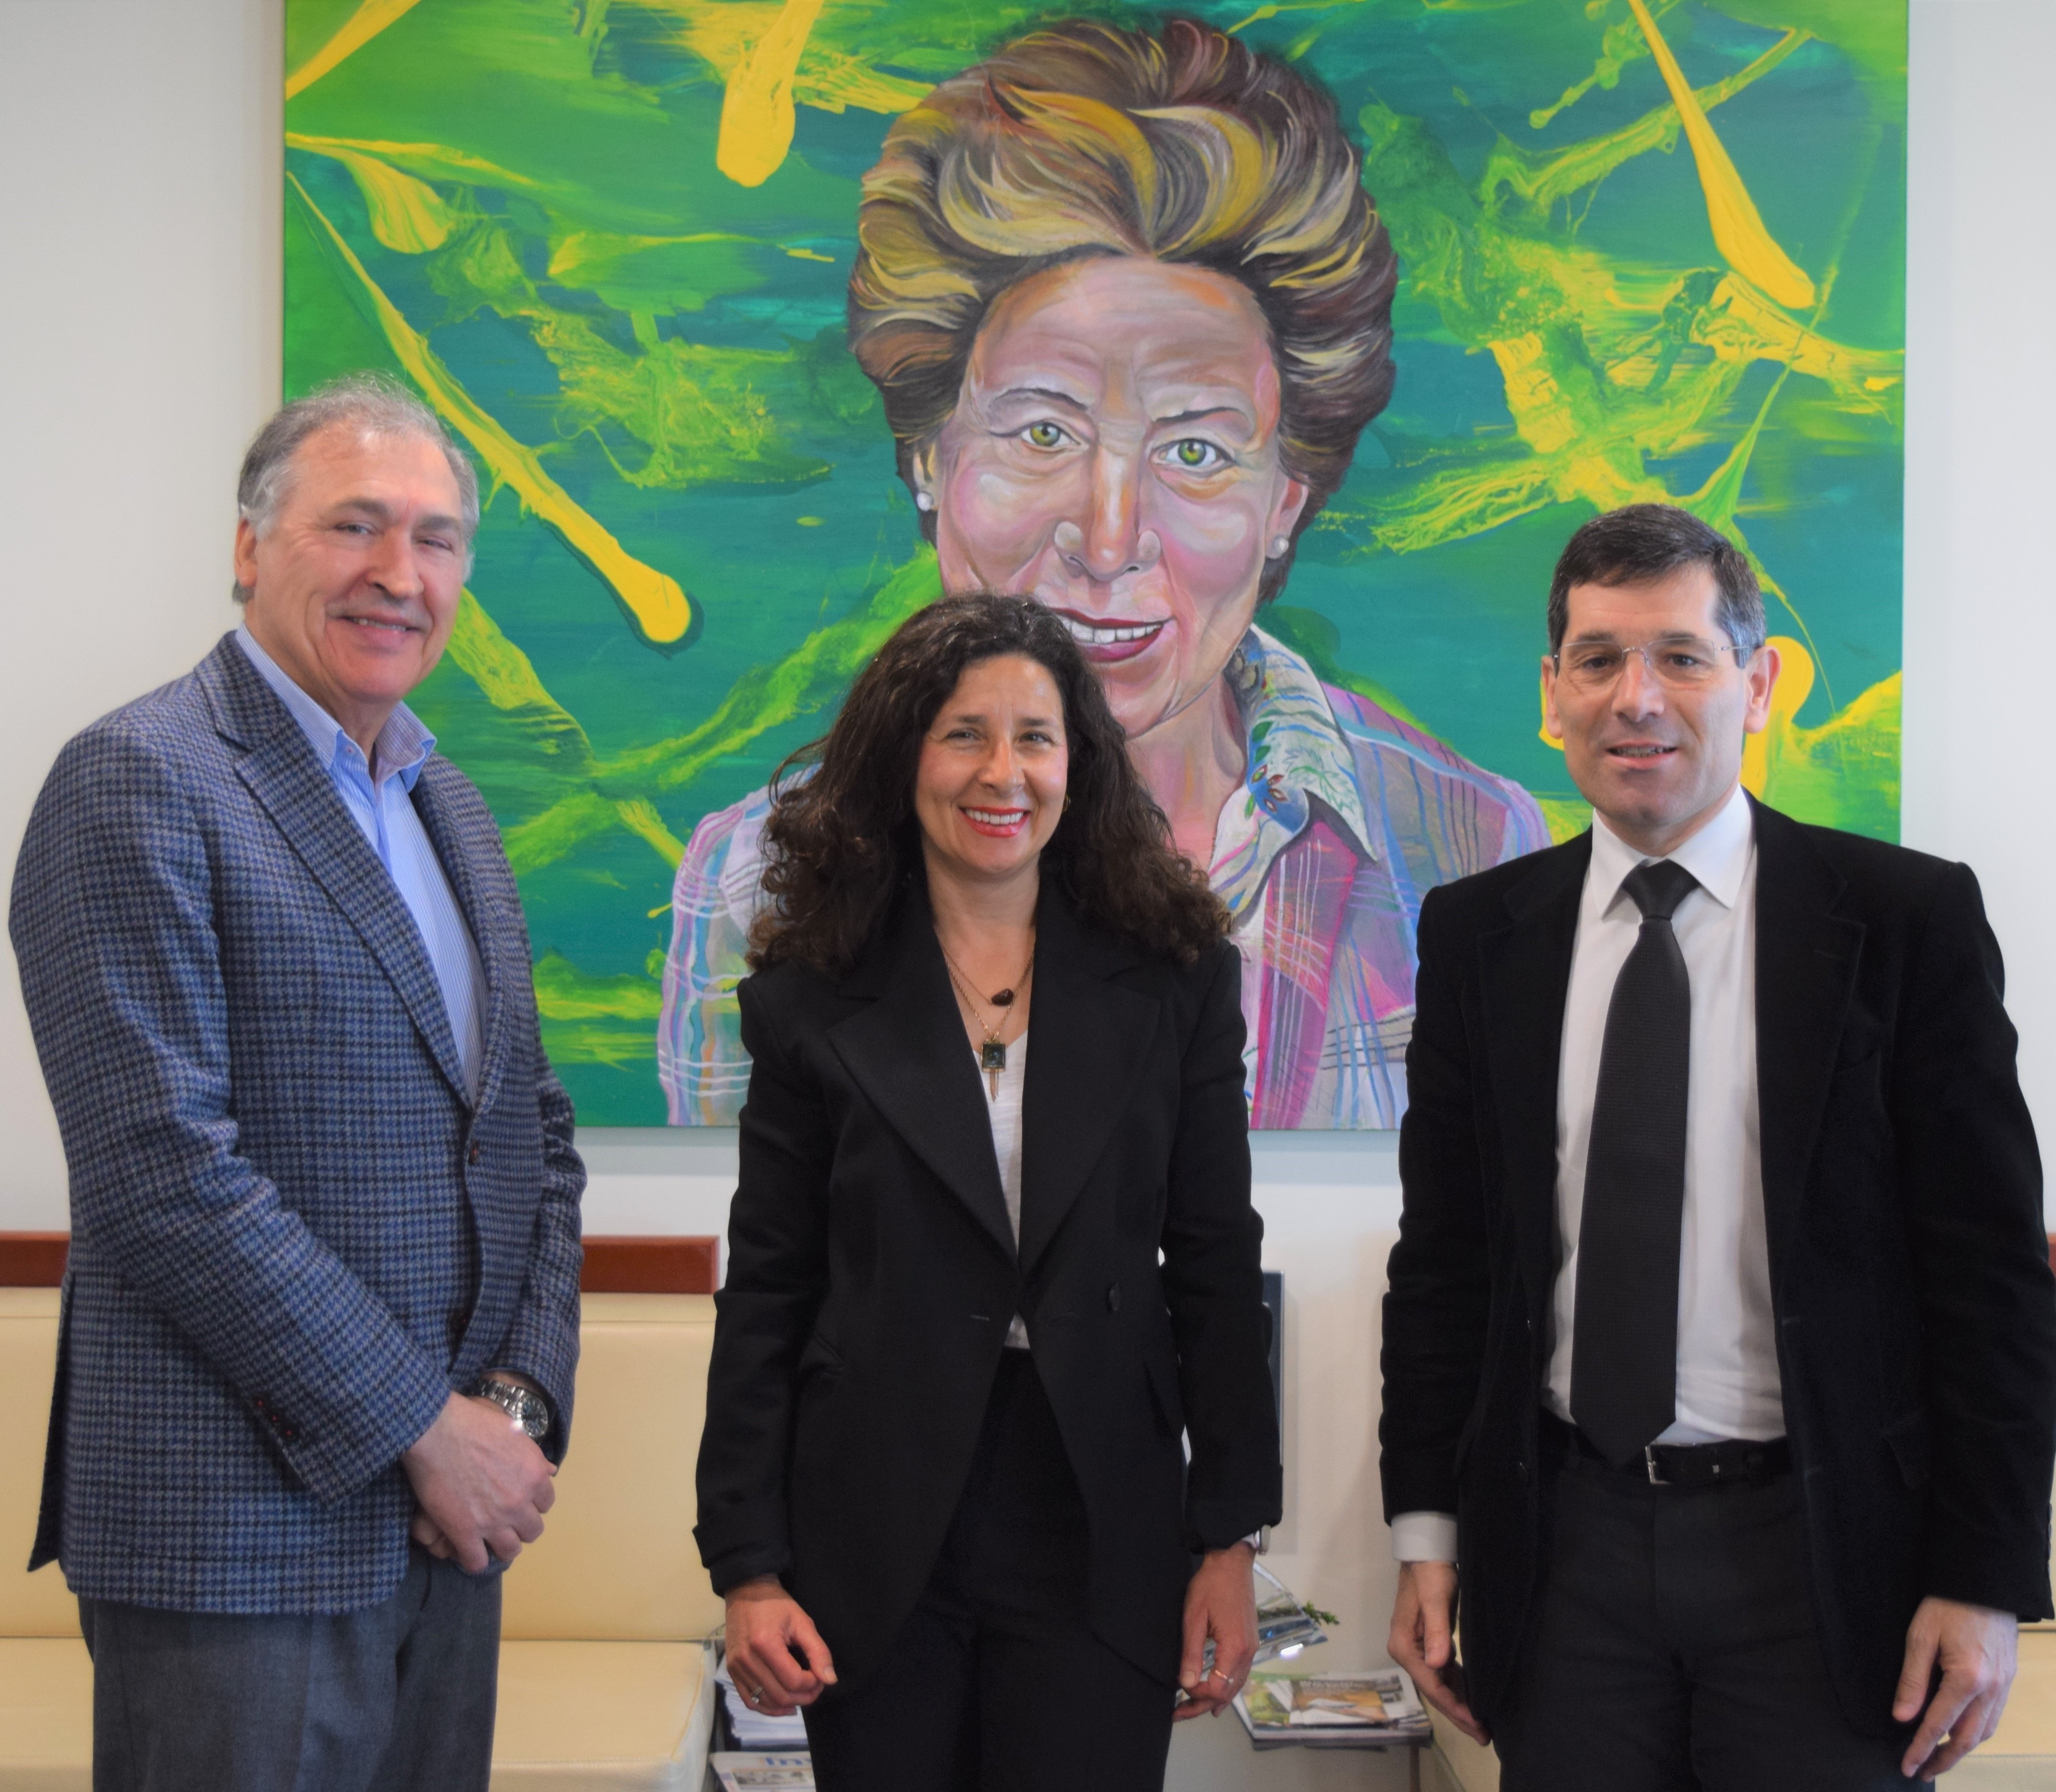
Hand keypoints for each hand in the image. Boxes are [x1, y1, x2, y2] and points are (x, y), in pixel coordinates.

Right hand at [400, 1392, 556, 1573]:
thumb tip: (551, 1470)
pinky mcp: (464, 1532)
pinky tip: (467, 1549)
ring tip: (489, 1538)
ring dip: (502, 1545)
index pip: (546, 1503)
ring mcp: (493, 1520)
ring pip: (510, 1550)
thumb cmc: (474, 1421)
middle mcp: (519, 1501)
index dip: (532, 1502)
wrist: (437, 1430)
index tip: (519, 1500)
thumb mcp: (514, 1430)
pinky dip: (474, 1560)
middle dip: (520, 1526)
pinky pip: (477, 1562)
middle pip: (532, 1530)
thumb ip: (533, 1455)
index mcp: (535, 1475)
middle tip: (505, 1520)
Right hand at [725, 1578, 837, 1715]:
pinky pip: (749, 1700)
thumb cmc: (776, 1605)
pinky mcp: (731, 1671)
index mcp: (765, 1644)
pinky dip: (767, 1707)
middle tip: (815, 1687)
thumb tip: (830, 1680)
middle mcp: (747, 1659)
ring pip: (765, 1701)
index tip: (820, 1676)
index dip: (812, 1684)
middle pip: (780, 1695)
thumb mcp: (802, 1621)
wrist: (746, 1592)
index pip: (793, 1680)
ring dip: (788, 1704)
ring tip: (802, 1695)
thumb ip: (818, 1651)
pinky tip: (782, 1705)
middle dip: (803, 1696)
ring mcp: (736, 1667)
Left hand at [1175, 1541, 1257, 1720]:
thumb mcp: (1194, 1618)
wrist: (1231, 1562)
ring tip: (1191, 1709)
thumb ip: (1192, 1654)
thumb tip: (1186, 1684)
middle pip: (1228, 1692)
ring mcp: (1251, 1648)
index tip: (1179, 1692)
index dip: (1197, 1695)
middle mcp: (1248, 1652)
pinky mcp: (1249, 1642)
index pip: (1218, 1688)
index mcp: (1235, 1647)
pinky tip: (1216, 1695)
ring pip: (1235, 1685)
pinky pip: (1239, 1673)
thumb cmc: (1210, 1585)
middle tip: (1178, 1713)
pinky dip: (1226, 1687)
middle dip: (1202, 1705)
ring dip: (1214, 1699)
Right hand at [1389, 1560, 1487, 1745]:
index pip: (1431, 1685)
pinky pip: (1443, 1673)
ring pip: (1439, 1684)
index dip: (1454, 1707)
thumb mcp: (1436, 1599)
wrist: (1427, 1551)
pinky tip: (1471, 1696)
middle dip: (1458, 1713)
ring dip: (1459, 1703)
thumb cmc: (1432, 1573)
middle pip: (1434, 1690)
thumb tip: (1437, 1666)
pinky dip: (1457, 1687)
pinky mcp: (1428, 1643)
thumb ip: (1437, 1632)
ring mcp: (1417, 1648)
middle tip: (1484, 1736)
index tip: (1476, 1724)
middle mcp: (1407, 1652)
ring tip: (1482, 1724)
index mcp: (1404, 1646)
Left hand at [1893, 1596, 2017, 1778]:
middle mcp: (1991, 1689)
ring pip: (1984, 1732)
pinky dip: (1977, 1733)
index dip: (1921, 1749)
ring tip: (1938, 1758)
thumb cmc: (1948, 1604)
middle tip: (1921, 1772)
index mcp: (1967, 1678)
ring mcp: (2004, 1686)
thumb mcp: (1920, 1637)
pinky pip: (1994, 1718)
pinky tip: (1961, 1734)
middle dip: (1943, 1759)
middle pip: (1966, 1739)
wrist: (1985, 1582)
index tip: (1907, 1767)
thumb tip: (1902, 1718)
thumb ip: (1912, 1680)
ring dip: (1961, 1750)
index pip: (1938, 1725)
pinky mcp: (2008, 1680)